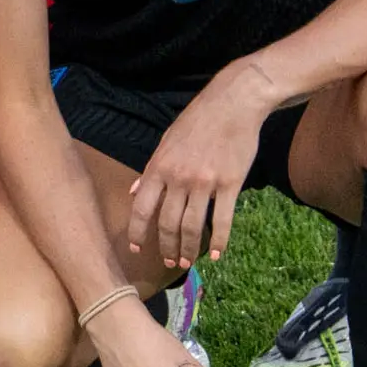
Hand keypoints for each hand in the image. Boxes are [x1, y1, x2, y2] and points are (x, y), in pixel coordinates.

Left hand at [125, 74, 270, 269]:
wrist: (232, 104)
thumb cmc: (197, 121)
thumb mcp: (166, 141)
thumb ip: (151, 170)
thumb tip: (134, 191)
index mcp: (159, 167)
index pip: (141, 208)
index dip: (137, 232)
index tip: (136, 248)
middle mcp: (178, 178)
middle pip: (167, 223)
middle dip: (166, 247)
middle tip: (169, 262)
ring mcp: (205, 182)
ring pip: (193, 226)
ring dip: (189, 249)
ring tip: (188, 262)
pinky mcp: (230, 184)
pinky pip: (223, 220)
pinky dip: (220, 241)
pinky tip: (217, 254)